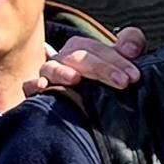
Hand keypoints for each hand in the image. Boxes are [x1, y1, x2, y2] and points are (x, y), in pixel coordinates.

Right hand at [26, 25, 147, 95]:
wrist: (85, 116)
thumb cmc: (105, 84)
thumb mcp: (120, 64)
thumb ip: (130, 46)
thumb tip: (132, 48)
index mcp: (81, 50)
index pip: (96, 48)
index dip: (117, 60)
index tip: (134, 76)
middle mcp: (63, 60)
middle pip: (77, 57)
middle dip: (101, 68)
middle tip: (124, 82)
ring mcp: (48, 76)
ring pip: (51, 68)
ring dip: (63, 72)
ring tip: (76, 79)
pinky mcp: (36, 95)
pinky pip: (29, 87)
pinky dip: (33, 85)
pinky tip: (43, 87)